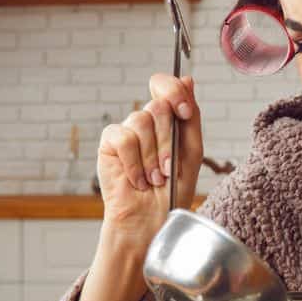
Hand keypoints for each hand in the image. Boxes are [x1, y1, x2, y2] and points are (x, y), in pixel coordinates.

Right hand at [96, 74, 202, 241]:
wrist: (151, 221)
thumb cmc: (173, 191)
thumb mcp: (191, 152)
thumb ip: (190, 116)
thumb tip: (187, 79)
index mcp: (167, 120)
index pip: (165, 85)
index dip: (174, 92)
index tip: (184, 113)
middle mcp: (146, 122)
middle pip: (157, 105)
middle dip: (167, 140)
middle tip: (168, 168)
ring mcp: (127, 131)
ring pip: (141, 121)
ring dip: (152, 157)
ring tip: (154, 179)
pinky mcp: (109, 144)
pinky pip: (124, 138)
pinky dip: (135, 163)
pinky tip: (138, 180)